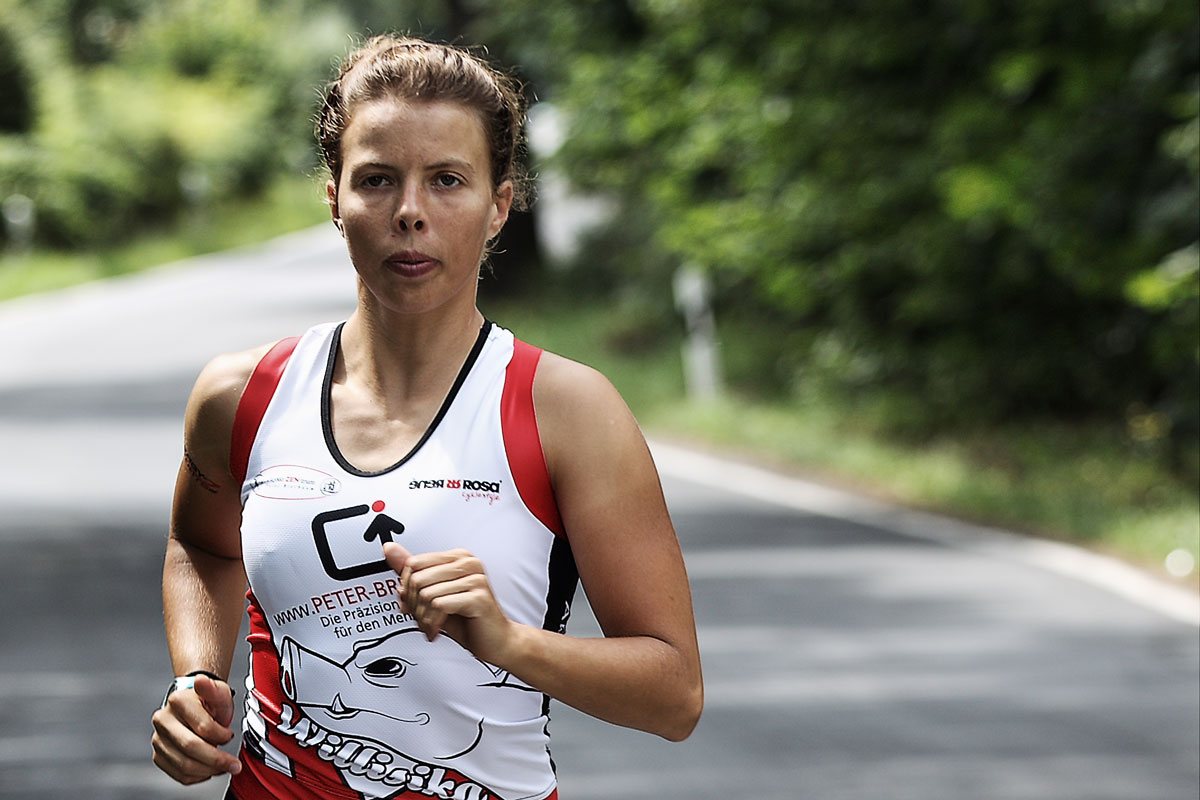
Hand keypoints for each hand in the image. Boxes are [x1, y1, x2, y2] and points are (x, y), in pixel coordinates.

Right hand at [151, 674, 241, 783]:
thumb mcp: (219, 692)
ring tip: (224, 766)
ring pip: (184, 764)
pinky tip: (210, 769)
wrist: (196, 707)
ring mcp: (158, 739)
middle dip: (216, 759)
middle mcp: (163, 720)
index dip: (221, 735)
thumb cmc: (209, 702)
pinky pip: (178, 774)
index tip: (231, 735)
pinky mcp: (159, 755)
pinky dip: (198, 776)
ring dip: (209, 770)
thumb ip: (213, 689)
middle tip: (234, 765)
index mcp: (178, 701)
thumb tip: (200, 681)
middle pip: (190, 747)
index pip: (202, 726)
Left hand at [383, 543, 517, 664]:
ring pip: (426, 594)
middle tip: (422, 619)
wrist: (496, 641)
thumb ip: (413, 573)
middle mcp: (468, 563)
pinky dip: (432, 623)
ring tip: (431, 626)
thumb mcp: (434, 595)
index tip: (412, 604)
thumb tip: (390, 550)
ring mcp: (475, 579)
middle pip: (417, 579)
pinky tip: (437, 630)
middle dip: (414, 606)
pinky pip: (439, 606)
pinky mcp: (478, 597)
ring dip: (423, 619)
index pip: (414, 563)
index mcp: (457, 557)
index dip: (406, 588)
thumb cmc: (467, 619)